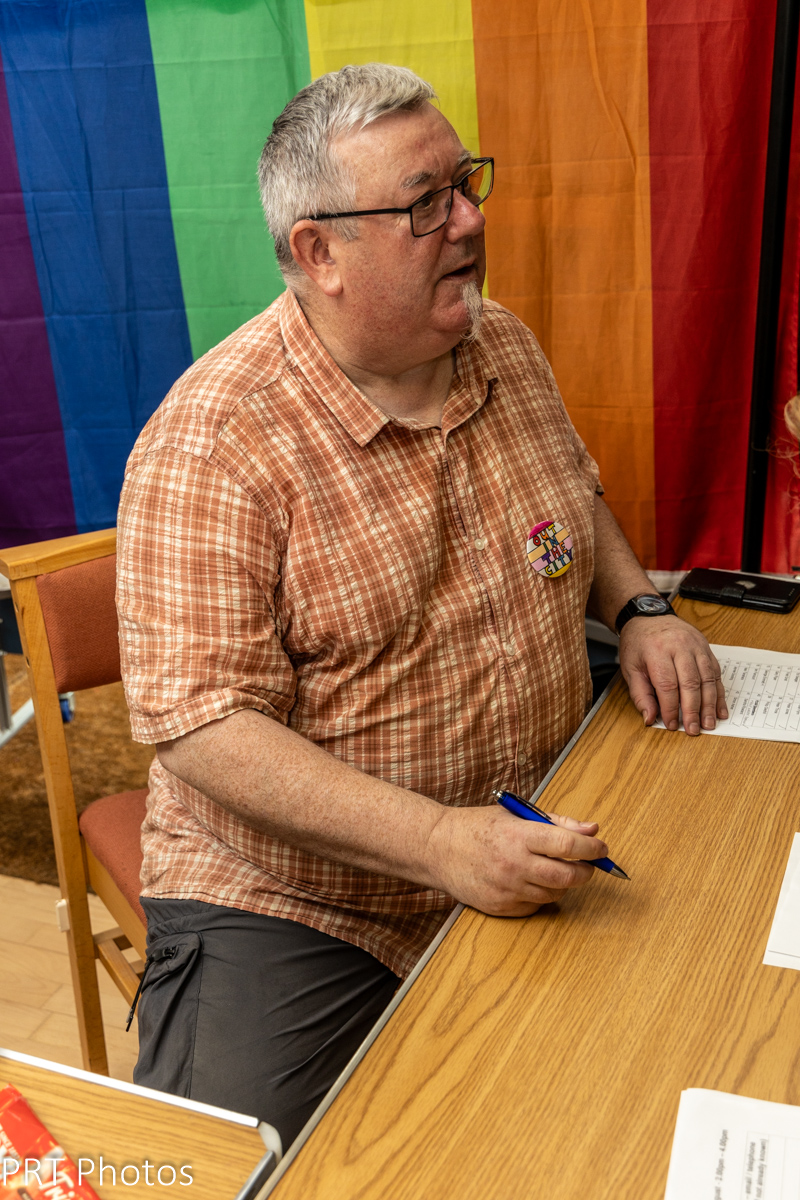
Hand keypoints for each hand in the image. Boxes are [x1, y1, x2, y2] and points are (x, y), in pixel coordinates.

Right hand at [424, 804, 607, 915]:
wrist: (437, 848)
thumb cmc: (477, 827)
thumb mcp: (514, 814)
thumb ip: (556, 822)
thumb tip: (592, 829)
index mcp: (519, 836)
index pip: (567, 844)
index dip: (591, 848)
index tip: (601, 848)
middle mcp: (514, 864)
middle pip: (567, 876)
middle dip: (586, 871)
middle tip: (588, 865)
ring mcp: (507, 888)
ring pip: (555, 893)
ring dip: (563, 883)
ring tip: (553, 868)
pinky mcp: (500, 907)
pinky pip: (536, 905)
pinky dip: (542, 894)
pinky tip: (531, 881)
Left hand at [619, 615, 727, 735]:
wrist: (648, 617)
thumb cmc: (638, 644)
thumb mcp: (630, 668)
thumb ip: (640, 695)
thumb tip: (650, 718)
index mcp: (657, 651)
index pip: (667, 685)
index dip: (671, 708)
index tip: (672, 725)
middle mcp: (679, 647)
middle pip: (690, 683)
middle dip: (693, 710)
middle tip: (694, 729)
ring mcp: (696, 646)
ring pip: (707, 678)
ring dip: (710, 704)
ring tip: (709, 723)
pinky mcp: (706, 648)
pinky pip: (715, 672)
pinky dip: (719, 693)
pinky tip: (720, 709)